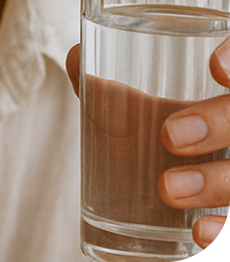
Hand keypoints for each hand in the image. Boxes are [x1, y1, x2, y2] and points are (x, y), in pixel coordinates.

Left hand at [66, 43, 228, 249]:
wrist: (182, 175)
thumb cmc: (168, 127)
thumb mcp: (147, 102)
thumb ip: (113, 82)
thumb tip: (75, 57)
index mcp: (228, 83)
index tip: (213, 66)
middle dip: (217, 123)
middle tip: (169, 136)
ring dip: (214, 182)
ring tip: (167, 188)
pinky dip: (225, 228)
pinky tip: (198, 233)